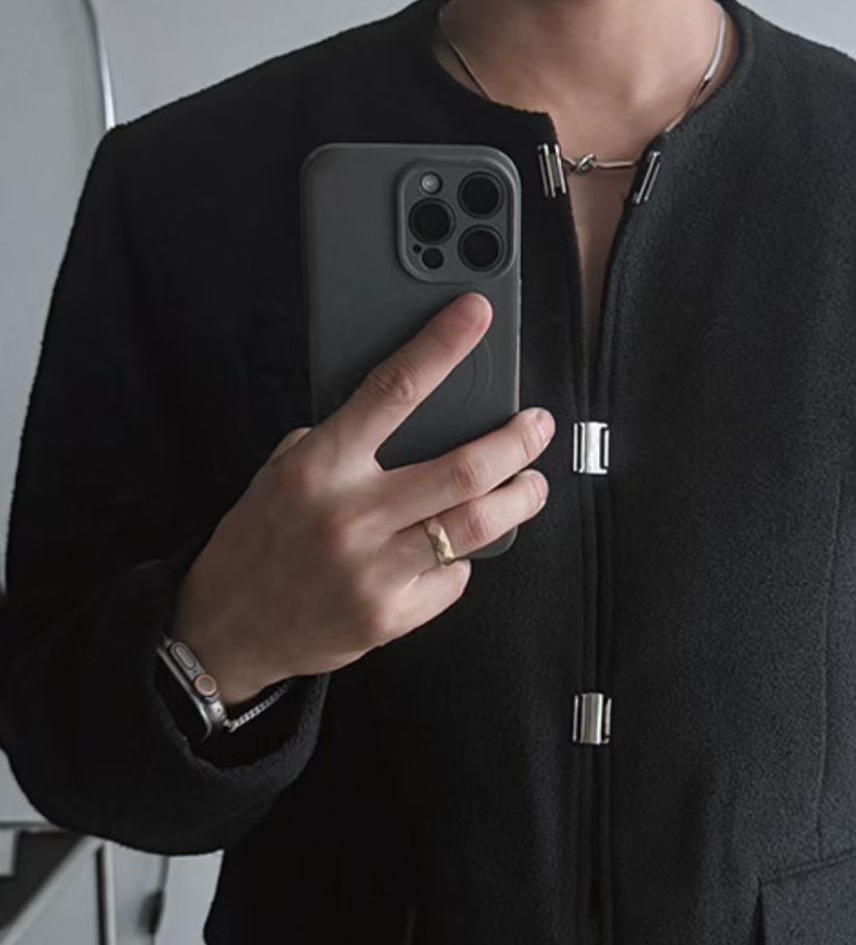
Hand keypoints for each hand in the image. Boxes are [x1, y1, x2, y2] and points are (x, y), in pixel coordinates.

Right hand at [170, 291, 553, 702]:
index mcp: (322, 466)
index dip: (442, 347)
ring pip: (475, 526)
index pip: (393, 390)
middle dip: (515, 442)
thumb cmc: (259, 544)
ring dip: (519, 500)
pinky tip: (459, 550)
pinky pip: (452, 578)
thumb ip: (338, 444)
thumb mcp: (281, 474)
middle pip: (462, 469)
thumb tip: (407, 418)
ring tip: (531, 485)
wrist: (229, 627)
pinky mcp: (390, 615)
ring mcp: (374, 569)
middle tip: (537, 428)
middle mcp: (352, 514)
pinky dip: (463, 560)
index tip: (475, 317)